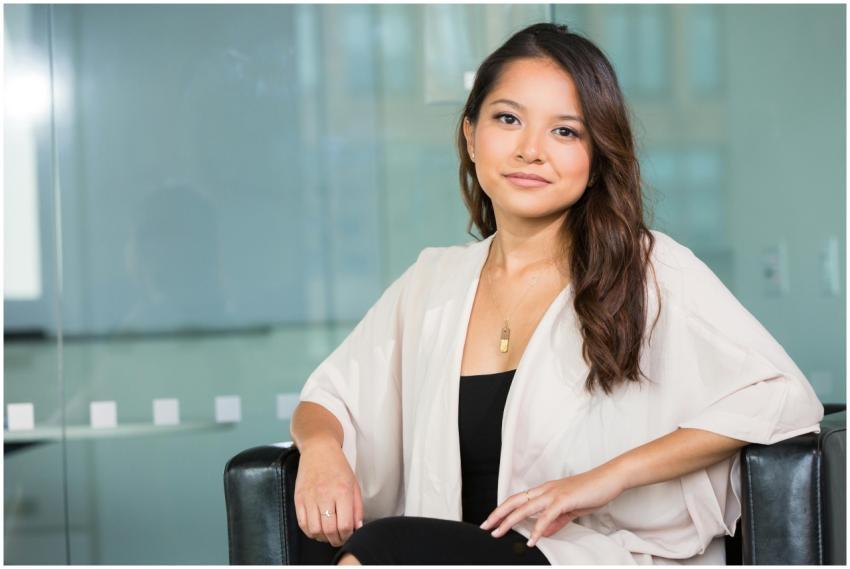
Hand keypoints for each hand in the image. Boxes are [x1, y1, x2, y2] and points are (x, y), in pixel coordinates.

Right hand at [294, 440, 363, 546]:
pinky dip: (310, 531)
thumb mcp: (354, 484)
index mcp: (342, 491)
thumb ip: (357, 507)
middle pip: (329, 530)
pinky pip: (302, 523)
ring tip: (328, 534)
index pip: (344, 525)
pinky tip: (317, 529)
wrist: (318, 449)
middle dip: (336, 540)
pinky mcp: (298, 499)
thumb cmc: (337, 466)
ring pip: (315, 530)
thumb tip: (357, 527)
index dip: (348, 535)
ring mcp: (310, 498)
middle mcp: (325, 495)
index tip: (349, 534)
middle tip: (339, 538)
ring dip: (323, 538)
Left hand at [479, 464, 624, 546]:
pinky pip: (546, 516)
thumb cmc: (592, 491)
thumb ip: (556, 521)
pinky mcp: (564, 500)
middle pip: (514, 501)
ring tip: (499, 533)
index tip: (492, 520)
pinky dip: (537, 529)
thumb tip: (544, 532)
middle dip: (498, 514)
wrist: (609, 478)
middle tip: (485, 526)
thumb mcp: (571, 509)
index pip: (518, 499)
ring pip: (524, 508)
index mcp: (545, 490)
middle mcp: (545, 490)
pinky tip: (531, 539)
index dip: (503, 509)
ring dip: (509, 521)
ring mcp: (553, 493)